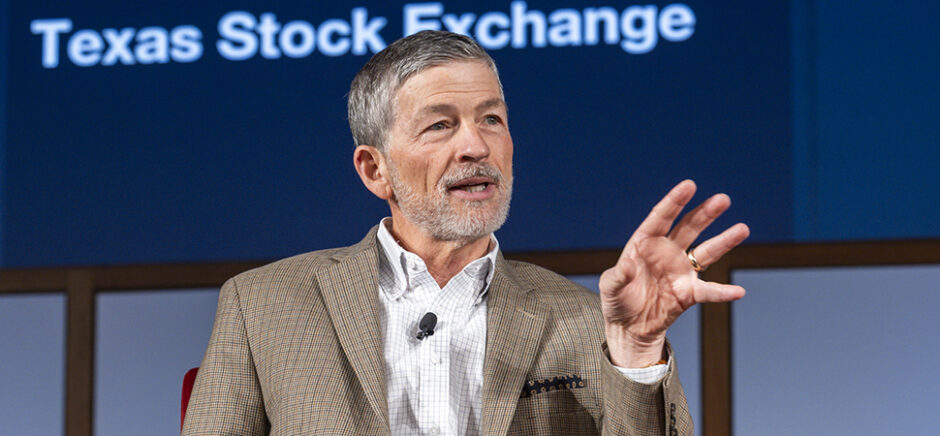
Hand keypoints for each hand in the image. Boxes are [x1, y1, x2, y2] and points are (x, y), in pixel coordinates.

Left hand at [599, 180, 749, 366]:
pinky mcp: (689, 293)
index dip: (675, 201)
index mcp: (645, 243)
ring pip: (706, 251)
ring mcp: (680, 270)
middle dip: (705, 213)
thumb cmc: (616, 301)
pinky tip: (738, 291)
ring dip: (724, 241)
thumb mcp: (610, 287)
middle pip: (689, 228)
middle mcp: (666, 251)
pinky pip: (709, 291)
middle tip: (723, 200)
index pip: (661, 217)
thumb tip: (628, 267)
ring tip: (742, 228)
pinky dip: (723, 292)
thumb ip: (617, 276)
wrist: (629, 327)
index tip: (690, 185)